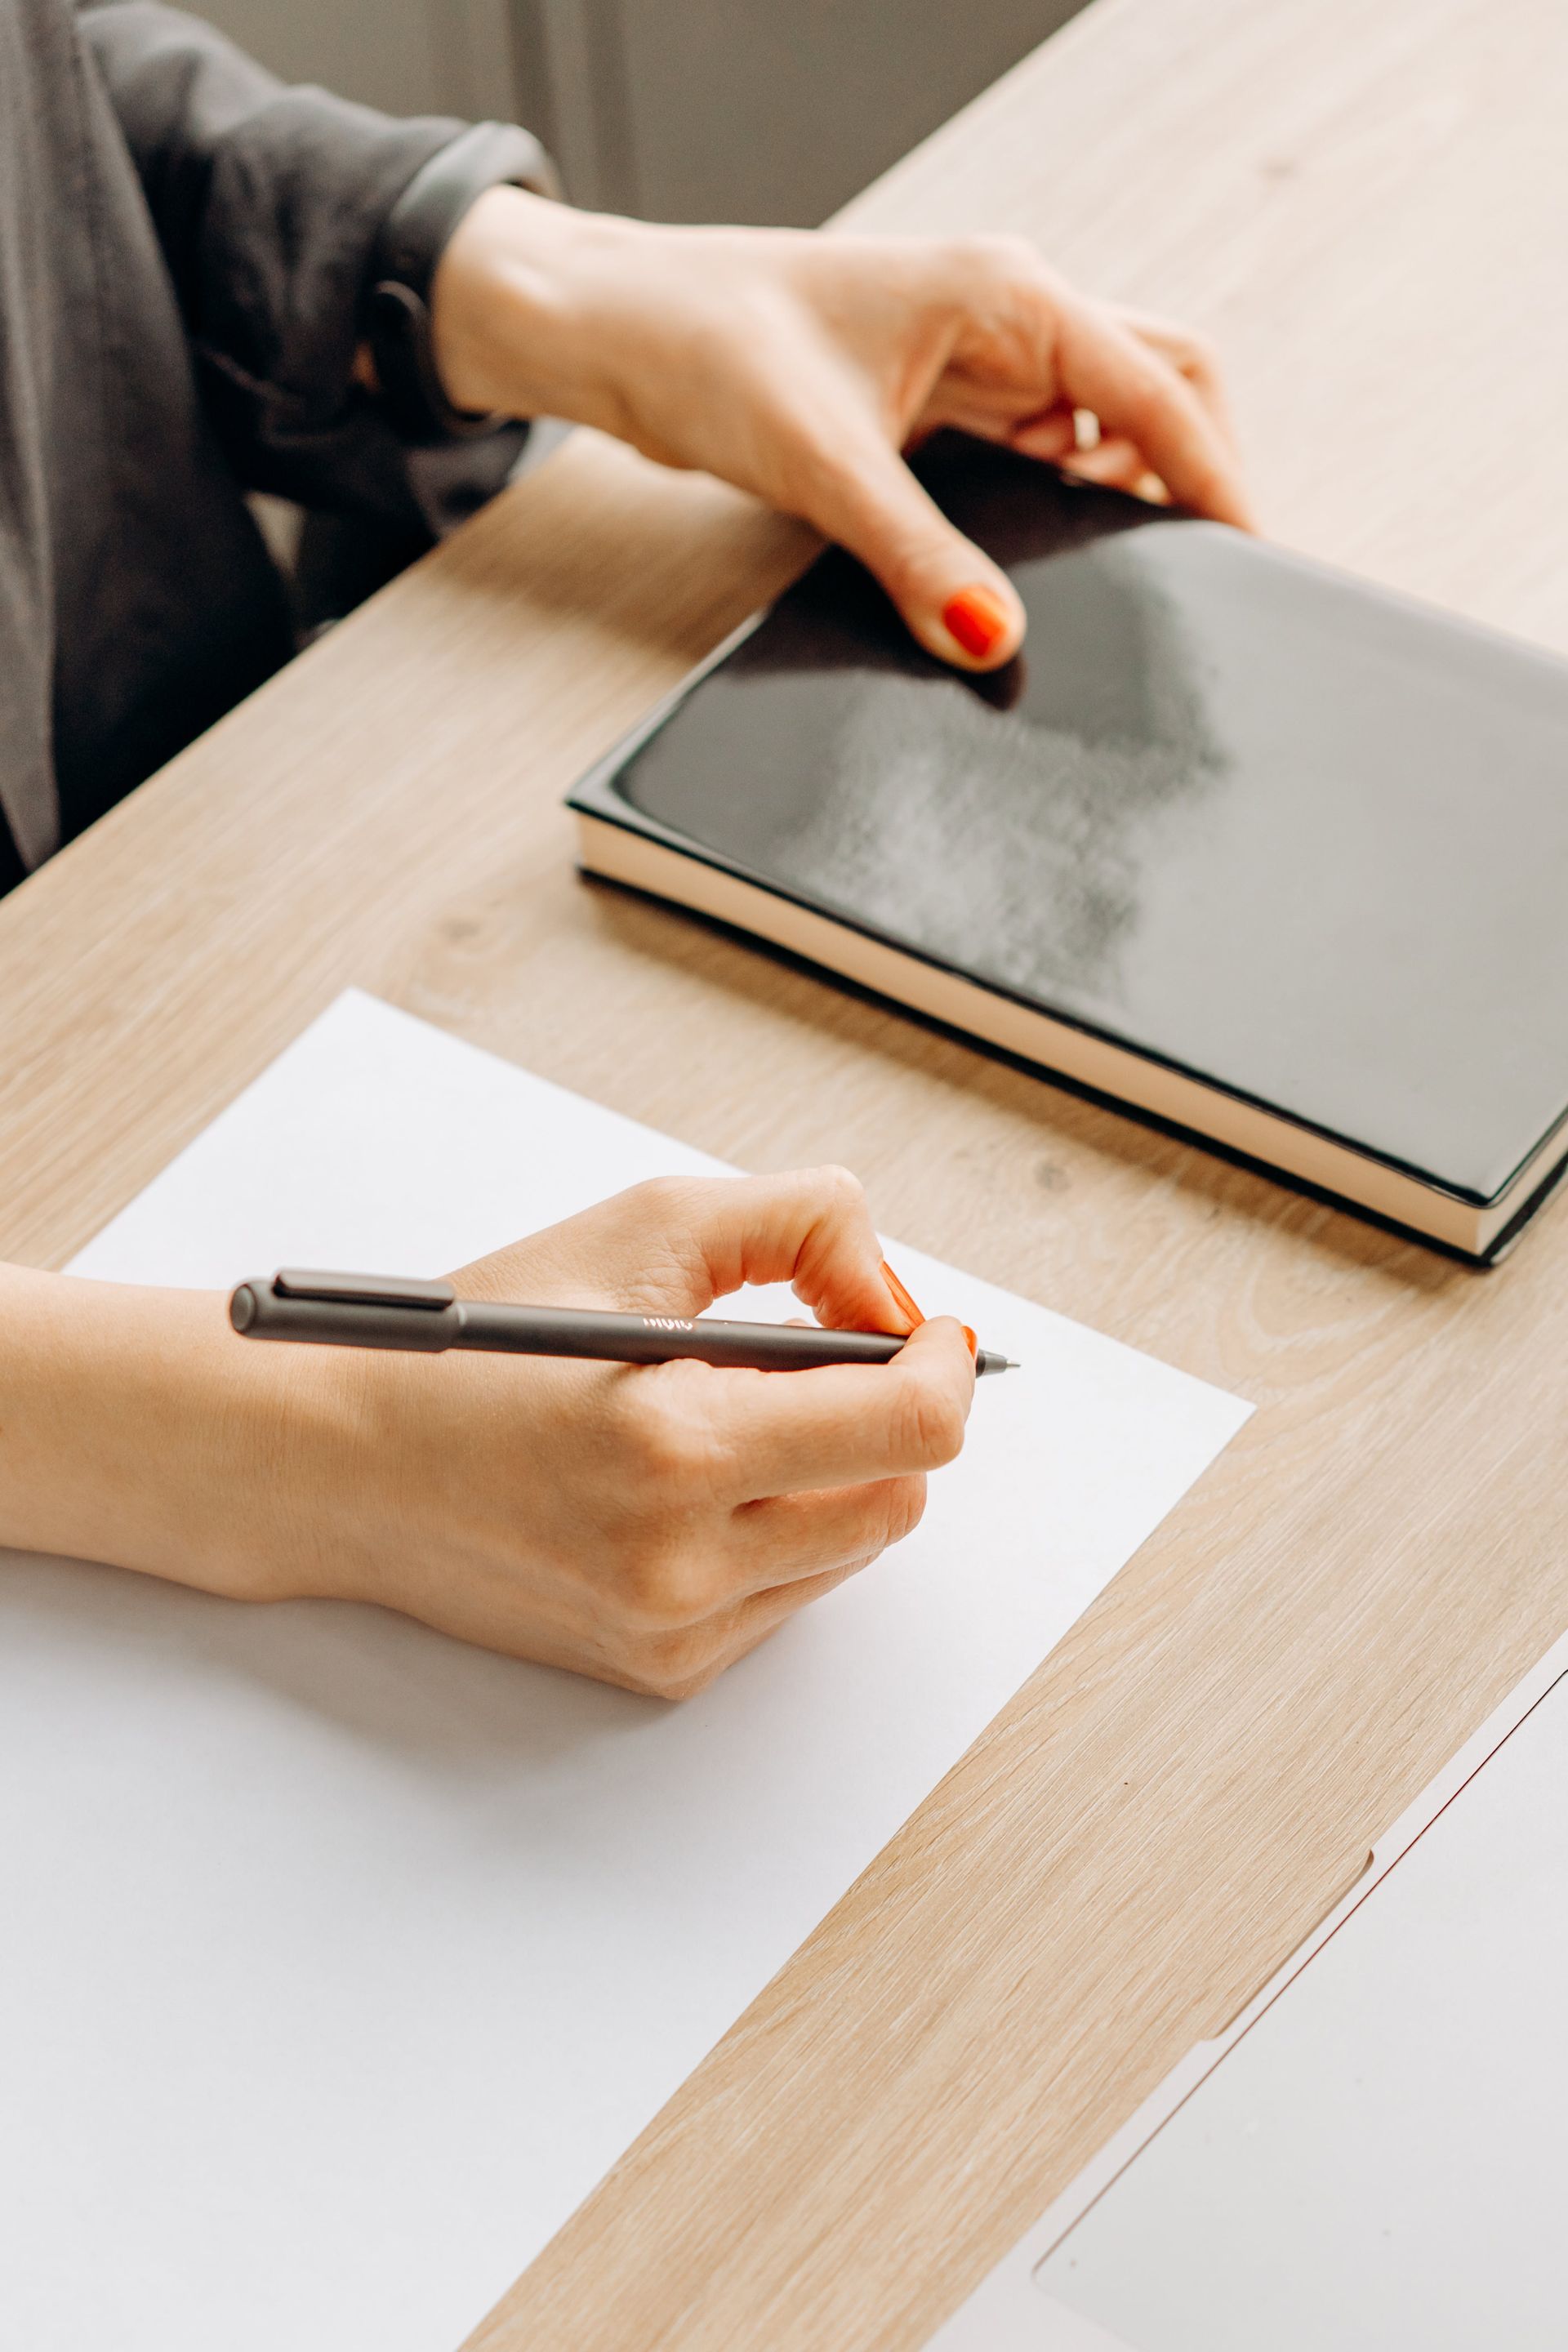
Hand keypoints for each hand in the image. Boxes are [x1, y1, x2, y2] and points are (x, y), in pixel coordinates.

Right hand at [338, 1168, 973, 1692]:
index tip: (927, 1332)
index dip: (944, 1366)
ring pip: (852, 1551)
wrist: (345, 1465)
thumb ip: (801, 1225)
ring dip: (831, 1477)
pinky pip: (784, 1597)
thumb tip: (897, 1298)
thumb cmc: (479, 1344)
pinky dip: (774, 1533)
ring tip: (732, 1419)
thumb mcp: (642, 1228)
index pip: (911, 1428)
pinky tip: (691, 1488)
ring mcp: (671, 1631)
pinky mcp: (659, 1670)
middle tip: (824, 1361)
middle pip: (900, 1497)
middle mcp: (681, 1562)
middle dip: (887, 1419)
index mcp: (678, 1445)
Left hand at [432, 189, 1253, 671]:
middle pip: (1156, 393)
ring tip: (1118, 585)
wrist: (618, 335)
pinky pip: (1033, 459)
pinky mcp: (939, 408)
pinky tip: (1034, 569)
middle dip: (1187, 478)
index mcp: (1006, 294)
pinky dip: (1054, 511)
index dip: (1214, 475)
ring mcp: (977, 363)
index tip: (1249, 553)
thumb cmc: (706, 344)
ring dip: (1116, 501)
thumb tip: (989, 637)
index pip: (1158, 385)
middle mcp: (1008, 318)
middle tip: (1194, 576)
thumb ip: (916, 555)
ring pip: (1099, 431)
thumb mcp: (823, 463)